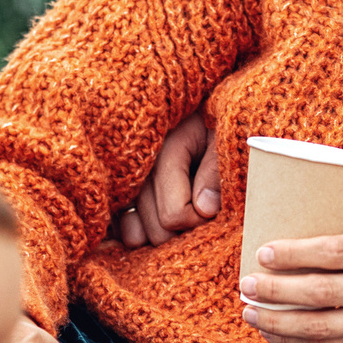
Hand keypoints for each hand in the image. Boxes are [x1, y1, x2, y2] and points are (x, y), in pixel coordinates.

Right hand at [115, 110, 221, 245]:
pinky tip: (163, 222)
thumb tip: (204, 209)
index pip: (174, 214)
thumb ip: (216, 171)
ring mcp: (124, 181)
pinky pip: (121, 228)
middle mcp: (137, 167)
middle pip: (157, 230)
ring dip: (165, 233)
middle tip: (206, 213)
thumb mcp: (224, 137)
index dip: (200, 219)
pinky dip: (142, 232)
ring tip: (186, 215)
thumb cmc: (215, 122)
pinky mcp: (119, 192)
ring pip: (137, 235)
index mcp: (165, 149)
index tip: (217, 206)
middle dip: (185, 231)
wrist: (194, 106)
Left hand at [238, 227, 342, 342]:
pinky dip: (291, 341)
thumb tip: (292, 227)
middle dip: (276, 289)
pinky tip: (270, 332)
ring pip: (316, 326)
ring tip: (249, 311)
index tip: (263, 251)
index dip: (295, 253)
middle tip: (246, 284)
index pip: (334, 252)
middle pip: (319, 292)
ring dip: (276, 320)